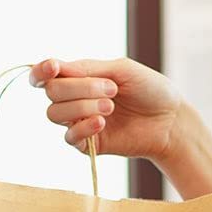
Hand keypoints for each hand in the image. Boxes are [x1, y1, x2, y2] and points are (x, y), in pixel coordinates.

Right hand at [29, 56, 182, 162]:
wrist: (170, 118)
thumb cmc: (149, 89)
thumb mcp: (121, 69)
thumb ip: (87, 69)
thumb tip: (56, 69)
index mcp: (79, 77)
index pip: (45, 75)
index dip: (41, 70)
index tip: (54, 67)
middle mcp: (74, 99)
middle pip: (51, 92)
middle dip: (79, 88)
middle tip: (112, 90)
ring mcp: (79, 122)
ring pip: (55, 113)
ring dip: (83, 106)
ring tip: (111, 107)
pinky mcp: (87, 144)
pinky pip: (70, 137)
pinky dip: (83, 127)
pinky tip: (102, 123)